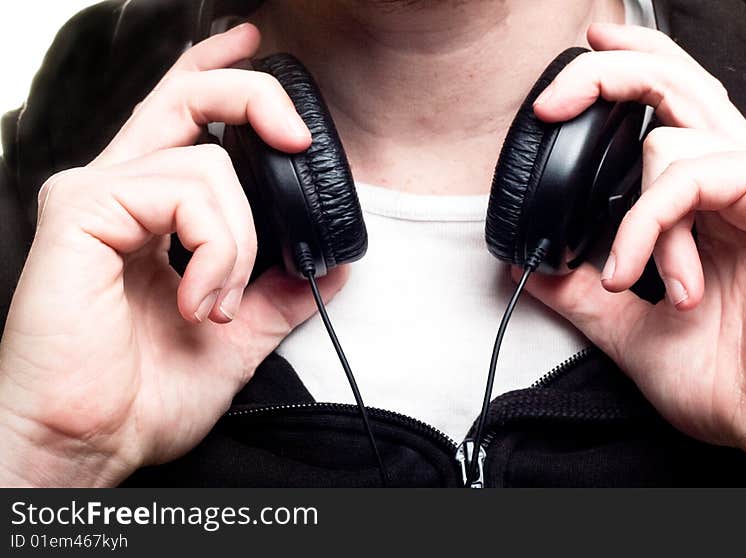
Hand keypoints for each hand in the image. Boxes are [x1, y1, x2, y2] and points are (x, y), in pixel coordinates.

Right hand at [0, 24, 346, 486]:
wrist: (88, 444)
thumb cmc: (141, 396)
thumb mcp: (235, 337)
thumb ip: (278, 293)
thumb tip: (330, 264)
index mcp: (147, 210)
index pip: (182, 116)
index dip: (219, 72)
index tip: (257, 45)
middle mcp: (117, 189)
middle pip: (190, 98)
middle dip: (254, 97)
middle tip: (297, 139)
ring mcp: (95, 196)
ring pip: (208, 164)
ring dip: (239, 244)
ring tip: (215, 304)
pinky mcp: (81, 214)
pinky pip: (183, 193)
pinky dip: (214, 252)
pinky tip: (196, 301)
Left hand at [526, 23, 745, 485]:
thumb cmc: (737, 379)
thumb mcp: (632, 328)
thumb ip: (583, 289)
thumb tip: (531, 265)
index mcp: (710, 198)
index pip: (666, 110)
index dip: (618, 80)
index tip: (559, 95)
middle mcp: (737, 174)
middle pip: (671, 83)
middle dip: (604, 75)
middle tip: (551, 103)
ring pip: (667, 136)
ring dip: (633, 222)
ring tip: (641, 284)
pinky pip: (689, 174)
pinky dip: (650, 223)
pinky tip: (648, 274)